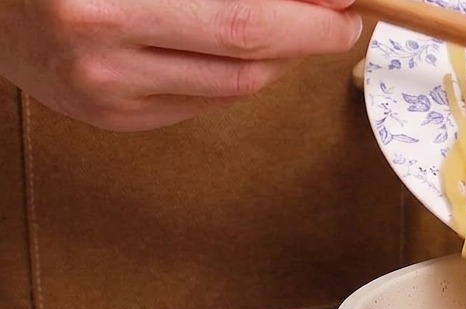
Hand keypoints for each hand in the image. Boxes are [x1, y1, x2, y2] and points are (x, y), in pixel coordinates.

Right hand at [0, 0, 362, 130]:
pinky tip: (230, 46)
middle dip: (311, 38)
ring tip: (288, 25)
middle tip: (342, 19)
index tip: (344, 0)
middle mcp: (102, 51)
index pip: (245, 17)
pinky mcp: (112, 120)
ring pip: (235, 87)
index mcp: (106, 1)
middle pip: (248, 58)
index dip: (308, 14)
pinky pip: (204, 103)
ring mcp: (106, 94)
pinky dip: (233, 74)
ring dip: (278, 57)